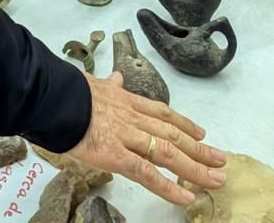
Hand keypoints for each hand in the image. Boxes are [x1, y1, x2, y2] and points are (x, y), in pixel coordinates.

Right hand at [64, 72, 226, 207]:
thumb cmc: (66, 91)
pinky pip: (148, 173)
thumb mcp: (91, 82)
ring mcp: (127, 137)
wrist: (53, 96)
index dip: (184, 123)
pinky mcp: (117, 155)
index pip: (161, 112)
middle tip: (221, 160)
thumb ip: (107, 83)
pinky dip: (169, 186)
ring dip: (195, 168)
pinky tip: (186, 196)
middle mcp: (132, 117)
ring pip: (168, 153)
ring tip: (216, 180)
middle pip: (173, 134)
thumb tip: (115, 77)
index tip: (201, 132)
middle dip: (199, 148)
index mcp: (125, 100)